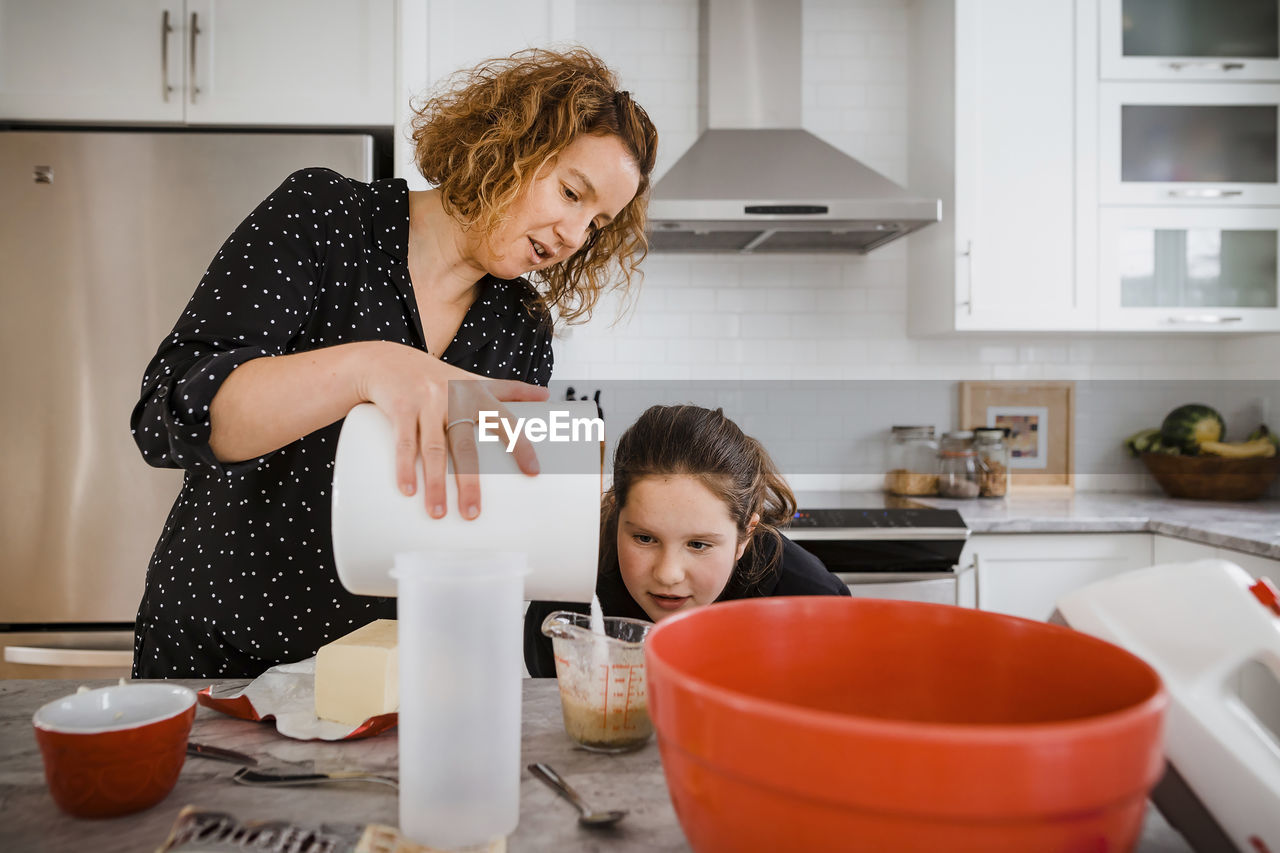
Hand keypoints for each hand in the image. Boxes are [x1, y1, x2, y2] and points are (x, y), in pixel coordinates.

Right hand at [355, 341, 549, 518]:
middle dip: (469, 481)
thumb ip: (509, 389)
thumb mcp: (474, 380)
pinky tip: (408, 491)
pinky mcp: (401, 408)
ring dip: (435, 483)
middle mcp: (453, 398)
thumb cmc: (438, 377)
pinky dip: (405, 467)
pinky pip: (403, 443)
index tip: (533, 472)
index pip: (505, 421)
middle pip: (465, 445)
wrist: (387, 359)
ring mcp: (426, 403)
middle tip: (473, 513)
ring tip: (438, 513)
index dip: (520, 445)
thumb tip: (546, 394)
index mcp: (476, 395)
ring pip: (433, 449)